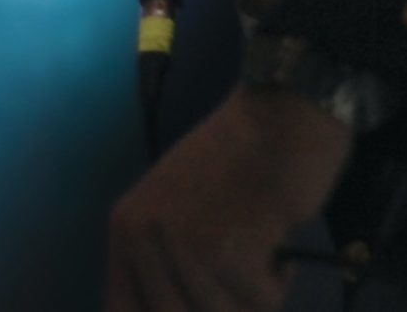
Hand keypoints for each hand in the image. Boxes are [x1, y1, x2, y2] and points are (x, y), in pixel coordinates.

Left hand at [106, 85, 352, 311]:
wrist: (284, 115)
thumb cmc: (240, 156)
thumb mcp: (176, 204)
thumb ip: (160, 259)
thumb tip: (171, 309)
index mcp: (126, 228)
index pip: (122, 309)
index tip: (195, 307)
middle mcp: (143, 239)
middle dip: (216, 307)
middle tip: (242, 287)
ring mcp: (184, 248)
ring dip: (251, 297)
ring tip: (262, 251)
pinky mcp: (229, 256)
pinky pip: (260, 304)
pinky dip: (278, 284)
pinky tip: (278, 239)